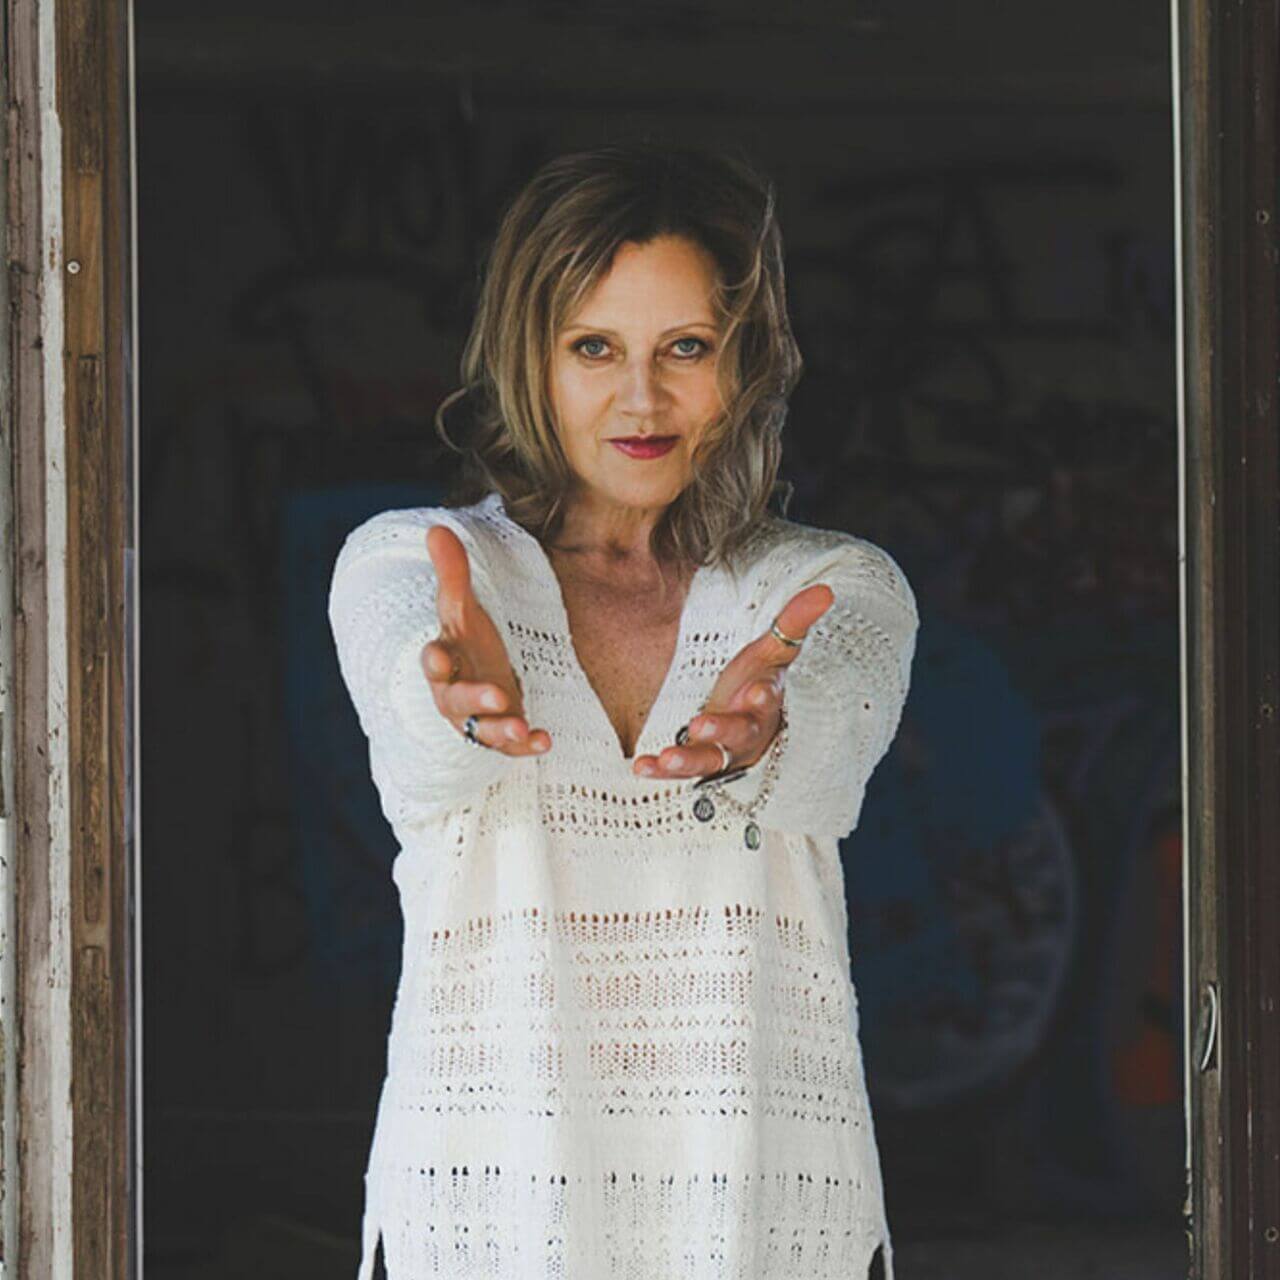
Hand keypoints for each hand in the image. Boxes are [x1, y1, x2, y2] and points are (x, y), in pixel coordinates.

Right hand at [421, 524, 551, 754]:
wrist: (483, 680)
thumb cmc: (469, 644)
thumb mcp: (464, 610)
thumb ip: (453, 573)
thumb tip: (437, 528)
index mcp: (444, 662)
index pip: (433, 662)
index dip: (435, 660)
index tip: (438, 657)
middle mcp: (455, 695)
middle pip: (457, 700)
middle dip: (474, 698)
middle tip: (496, 695)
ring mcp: (477, 719)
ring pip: (483, 730)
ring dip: (502, 730)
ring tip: (522, 728)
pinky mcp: (500, 733)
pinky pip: (509, 747)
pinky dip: (526, 746)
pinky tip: (545, 741)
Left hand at [630, 582, 834, 779]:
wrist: (743, 726)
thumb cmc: (754, 683)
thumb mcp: (770, 652)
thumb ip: (792, 622)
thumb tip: (826, 591)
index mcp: (764, 703)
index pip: (768, 700)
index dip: (763, 696)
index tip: (756, 688)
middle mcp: (745, 733)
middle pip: (738, 734)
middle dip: (722, 730)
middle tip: (701, 724)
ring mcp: (721, 752)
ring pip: (709, 761)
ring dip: (687, 760)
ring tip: (667, 757)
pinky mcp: (695, 763)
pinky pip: (679, 772)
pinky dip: (660, 771)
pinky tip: (641, 765)